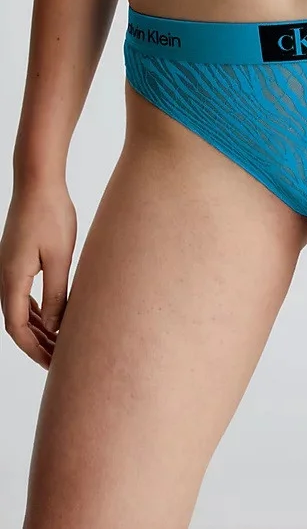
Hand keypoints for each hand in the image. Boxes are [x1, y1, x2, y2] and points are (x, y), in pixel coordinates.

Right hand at [0, 180, 76, 368]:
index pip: (18, 328)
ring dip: (38, 327)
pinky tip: (53, 315)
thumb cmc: (51, 215)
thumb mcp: (60, 258)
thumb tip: (56, 327)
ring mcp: (10, 267)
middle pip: (17, 323)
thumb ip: (57, 295)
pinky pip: (24, 293)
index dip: (35, 350)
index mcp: (12, 280)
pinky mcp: (18, 258)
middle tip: (60, 361)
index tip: (54, 365)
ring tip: (59, 343)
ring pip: (20, 308)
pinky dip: (37, 309)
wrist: (38, 182)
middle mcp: (6, 277)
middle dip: (37, 344)